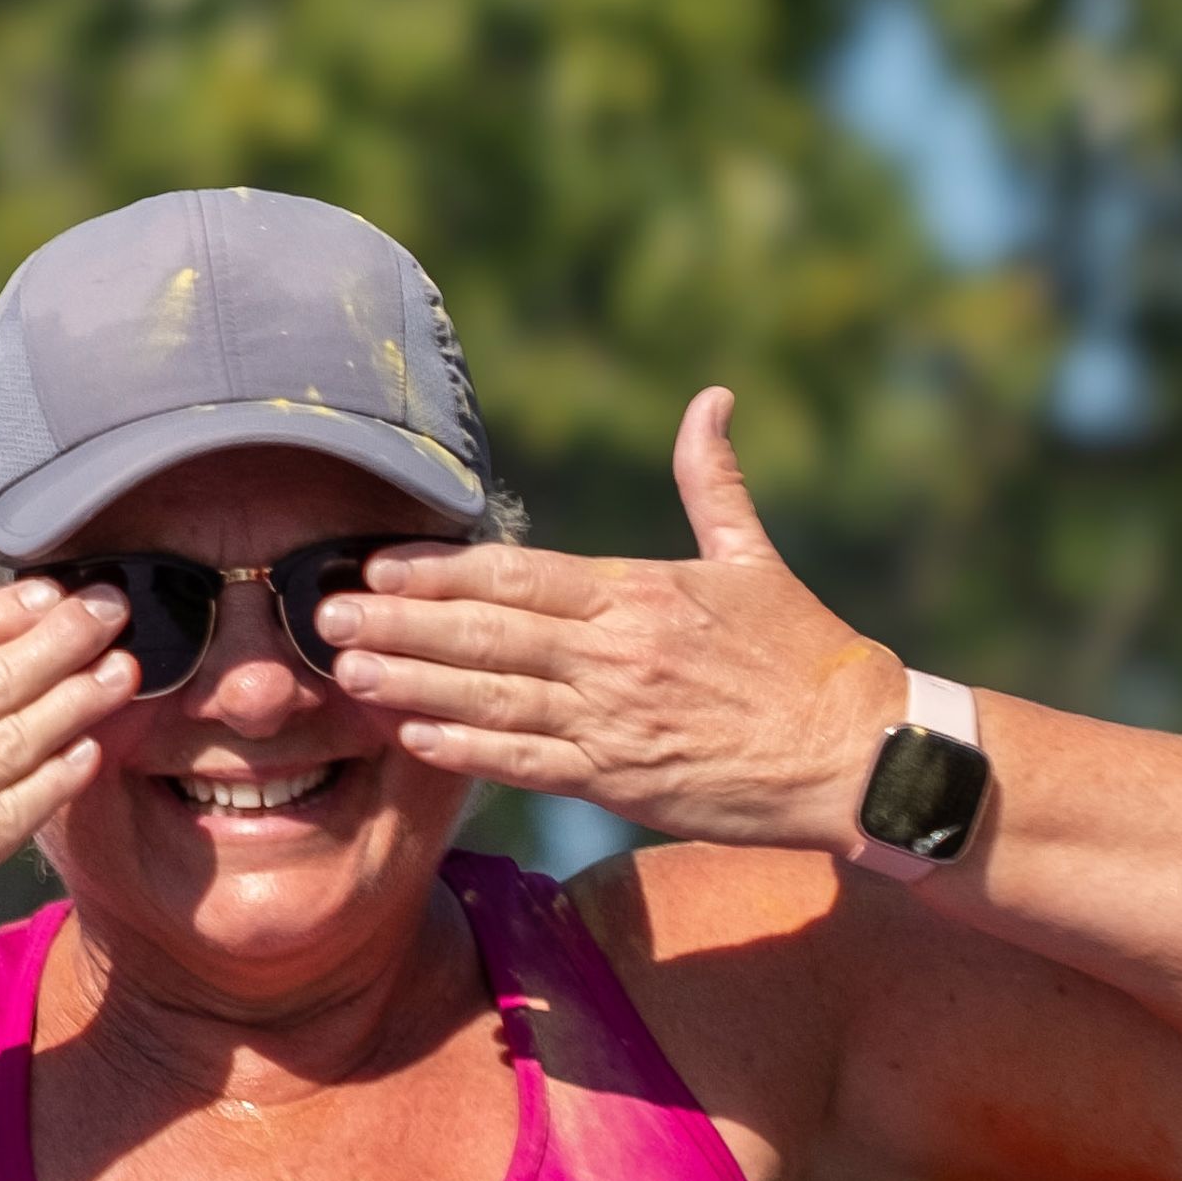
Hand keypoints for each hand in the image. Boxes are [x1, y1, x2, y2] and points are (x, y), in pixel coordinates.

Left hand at [317, 388, 905, 853]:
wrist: (855, 751)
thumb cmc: (807, 653)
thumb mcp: (754, 557)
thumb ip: (712, 481)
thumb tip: (711, 399)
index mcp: (639, 592)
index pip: (516, 575)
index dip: (439, 571)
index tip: (378, 565)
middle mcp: (615, 653)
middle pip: (485, 634)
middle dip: (399, 624)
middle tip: (326, 618)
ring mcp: (613, 721)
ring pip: (490, 699)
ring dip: (412, 687)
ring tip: (347, 675)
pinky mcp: (620, 782)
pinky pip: (526, 764)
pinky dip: (466, 752)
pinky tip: (411, 739)